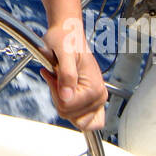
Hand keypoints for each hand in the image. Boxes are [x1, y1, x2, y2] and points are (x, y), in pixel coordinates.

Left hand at [40, 17, 107, 131]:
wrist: (68, 33)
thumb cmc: (65, 39)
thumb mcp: (63, 54)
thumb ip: (66, 75)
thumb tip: (66, 97)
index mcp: (94, 88)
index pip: (66, 107)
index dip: (55, 91)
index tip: (55, 75)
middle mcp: (99, 97)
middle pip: (69, 115)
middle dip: (57, 96)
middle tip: (58, 77)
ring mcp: (97, 100)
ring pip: (72, 118)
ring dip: (62, 100)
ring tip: (61, 81)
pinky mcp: (92, 100)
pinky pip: (86, 121)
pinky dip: (71, 110)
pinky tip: (66, 93)